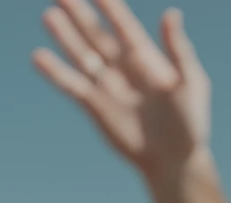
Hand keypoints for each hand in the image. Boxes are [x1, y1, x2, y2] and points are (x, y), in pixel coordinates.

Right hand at [33, 0, 210, 178]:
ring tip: (49, 15)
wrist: (174, 160)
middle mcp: (123, 69)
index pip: (123, 25)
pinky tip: (39, 57)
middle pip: (97, 35)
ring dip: (66, 37)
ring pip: (82, 57)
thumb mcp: (191, 81)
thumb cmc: (190, 122)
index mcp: (147, 58)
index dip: (110, 6)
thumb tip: (170, 14)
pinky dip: (56, 73)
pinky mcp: (95, 109)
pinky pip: (72, 87)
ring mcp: (107, 88)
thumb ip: (179, 49)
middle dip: (80, 15)